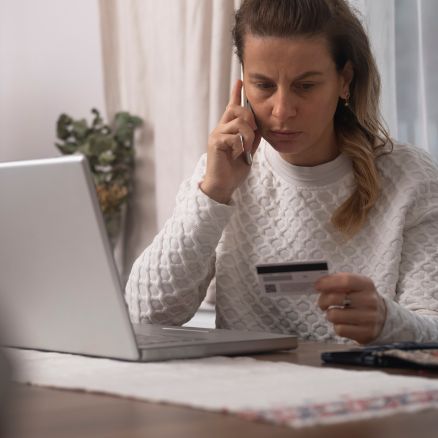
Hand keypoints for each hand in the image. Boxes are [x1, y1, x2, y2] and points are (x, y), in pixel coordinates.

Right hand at [200, 80, 260, 203]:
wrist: (223, 185)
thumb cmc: (233, 171)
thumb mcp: (248, 151)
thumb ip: (252, 138)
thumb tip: (259, 126)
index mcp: (228, 130)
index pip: (231, 107)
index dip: (236, 94)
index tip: (240, 80)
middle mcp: (220, 129)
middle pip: (236, 109)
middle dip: (249, 117)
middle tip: (253, 132)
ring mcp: (217, 134)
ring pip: (239, 122)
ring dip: (248, 135)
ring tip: (246, 148)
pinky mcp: (216, 142)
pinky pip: (234, 136)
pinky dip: (240, 145)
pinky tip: (237, 154)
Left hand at [315, 273, 386, 343]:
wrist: (383, 319)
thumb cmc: (361, 298)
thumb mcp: (355, 285)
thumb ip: (337, 281)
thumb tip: (319, 283)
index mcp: (366, 285)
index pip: (346, 281)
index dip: (328, 283)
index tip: (317, 286)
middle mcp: (370, 300)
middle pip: (335, 298)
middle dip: (323, 300)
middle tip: (323, 303)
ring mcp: (369, 318)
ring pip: (334, 315)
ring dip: (330, 315)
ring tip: (335, 313)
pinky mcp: (366, 333)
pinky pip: (340, 330)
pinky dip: (337, 326)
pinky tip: (343, 323)